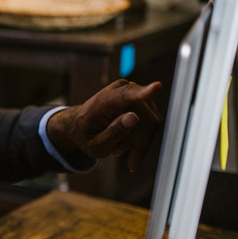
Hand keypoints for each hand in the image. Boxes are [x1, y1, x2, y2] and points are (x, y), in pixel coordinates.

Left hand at [47, 79, 163, 171]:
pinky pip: (152, 124)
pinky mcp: (143, 102)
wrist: (80, 125)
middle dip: (137, 142)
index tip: (157, 87)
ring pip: (151, 124)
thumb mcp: (94, 145)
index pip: (125, 94)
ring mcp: (134, 94)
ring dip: (137, 141)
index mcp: (104, 101)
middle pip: (147, 120)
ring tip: (117, 146)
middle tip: (116, 151)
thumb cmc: (85, 135)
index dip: (143, 93)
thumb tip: (134, 117)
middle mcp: (122, 91)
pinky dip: (140, 138)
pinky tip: (124, 144)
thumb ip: (112, 133)